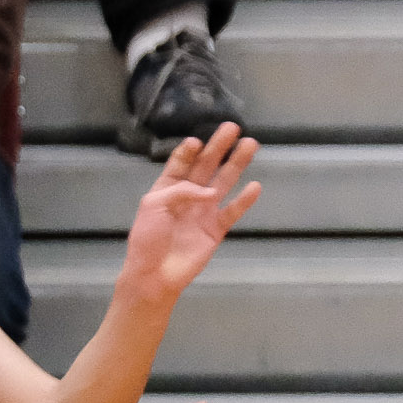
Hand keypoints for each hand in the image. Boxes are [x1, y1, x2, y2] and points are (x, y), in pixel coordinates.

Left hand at [117, 123, 262, 303]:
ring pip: (223, 182)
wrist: (154, 275)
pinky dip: (245, 200)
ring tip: (251, 144)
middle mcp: (188, 196)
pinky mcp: (216, 229)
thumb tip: (209, 192)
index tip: (198, 141)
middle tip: (233, 127)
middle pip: (206, 166)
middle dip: (219, 146)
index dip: (189, 150)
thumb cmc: (147, 239)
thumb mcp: (153, 206)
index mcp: (167, 189)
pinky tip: (255, 186)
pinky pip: (233, 211)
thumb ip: (180, 191)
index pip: (181, 163)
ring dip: (236, 163)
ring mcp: (204, 212)